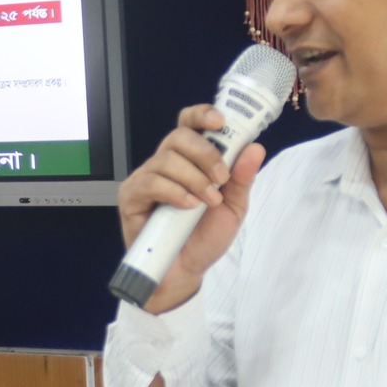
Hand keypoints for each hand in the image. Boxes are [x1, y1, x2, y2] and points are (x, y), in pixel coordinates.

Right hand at [116, 105, 267, 313]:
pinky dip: (174, 191)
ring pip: (166, 158)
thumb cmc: (205, 237)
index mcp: (190, 159)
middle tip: (220, 178)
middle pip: (179, 136)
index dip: (202, 115)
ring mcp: (146, 178)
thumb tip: (255, 148)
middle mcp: (166, 163)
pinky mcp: (131, 196)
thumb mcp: (233, 207)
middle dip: (205, 153)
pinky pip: (151, 182)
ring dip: (193, 179)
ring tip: (206, 202)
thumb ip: (242, 178)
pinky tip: (187, 206)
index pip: (190, 124)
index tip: (220, 122)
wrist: (186, 271)